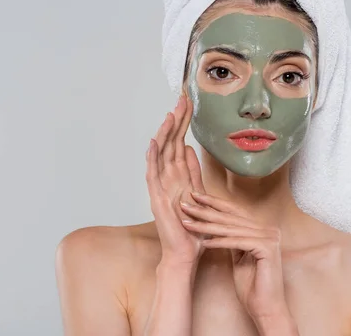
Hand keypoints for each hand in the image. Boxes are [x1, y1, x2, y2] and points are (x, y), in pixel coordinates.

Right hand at [146, 94, 205, 265]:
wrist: (185, 252)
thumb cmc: (192, 227)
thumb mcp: (198, 194)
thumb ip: (193, 172)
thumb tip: (190, 149)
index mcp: (178, 175)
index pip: (180, 142)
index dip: (184, 123)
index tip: (188, 103)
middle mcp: (167, 177)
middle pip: (170, 142)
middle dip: (177, 120)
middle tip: (182, 99)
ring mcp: (160, 186)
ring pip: (161, 154)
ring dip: (165, 134)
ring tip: (170, 115)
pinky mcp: (157, 198)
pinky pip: (153, 174)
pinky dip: (152, 158)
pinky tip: (154, 143)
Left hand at [179, 192, 290, 321]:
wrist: (265, 308)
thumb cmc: (251, 284)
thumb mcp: (238, 254)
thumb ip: (232, 237)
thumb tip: (214, 221)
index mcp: (263, 228)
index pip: (234, 211)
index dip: (213, 203)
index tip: (194, 196)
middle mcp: (269, 229)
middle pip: (231, 217)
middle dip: (205, 211)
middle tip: (185, 205)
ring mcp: (270, 237)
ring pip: (231, 229)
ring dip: (206, 227)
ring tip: (187, 223)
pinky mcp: (267, 248)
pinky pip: (237, 242)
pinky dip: (219, 242)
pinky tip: (203, 243)